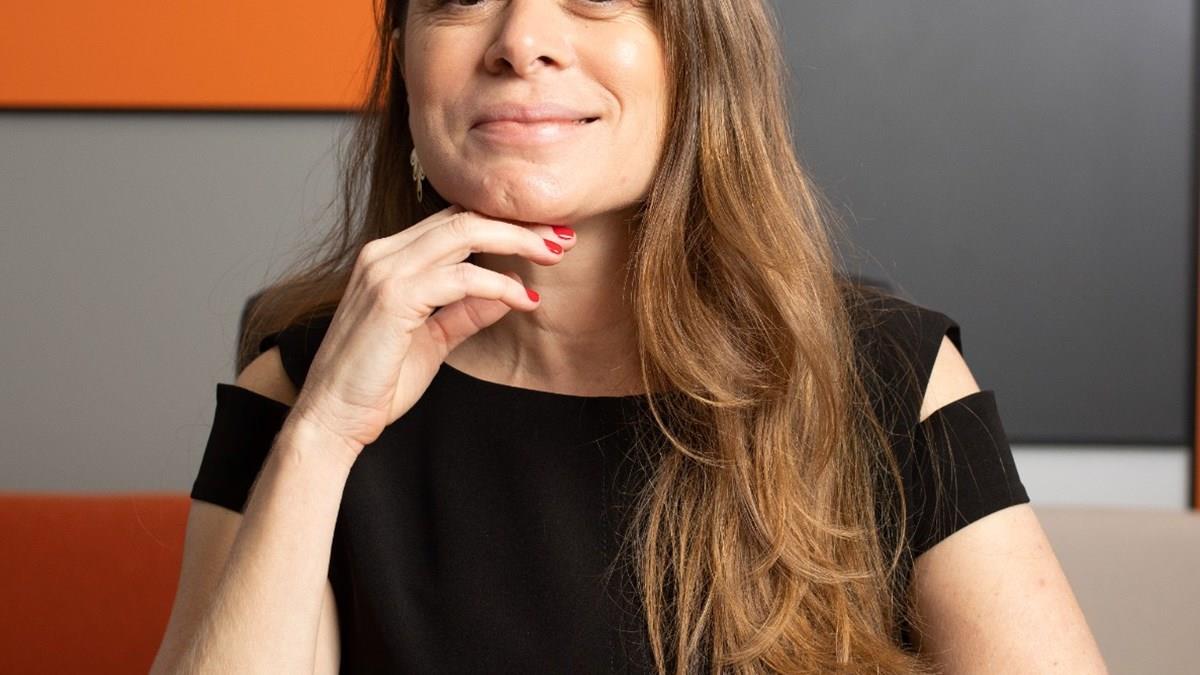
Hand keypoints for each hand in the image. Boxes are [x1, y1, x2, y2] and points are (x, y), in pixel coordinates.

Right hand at [287, 204, 577, 454]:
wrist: (332, 418)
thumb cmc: (377, 382)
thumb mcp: (433, 340)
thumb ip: (465, 312)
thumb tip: (509, 290)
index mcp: (390, 258)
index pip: (454, 220)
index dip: (503, 222)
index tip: (547, 236)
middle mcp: (384, 254)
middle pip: (464, 217)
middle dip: (519, 223)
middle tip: (563, 238)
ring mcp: (384, 272)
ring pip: (463, 233)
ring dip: (517, 242)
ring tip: (554, 256)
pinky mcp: (392, 298)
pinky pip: (458, 277)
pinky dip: (497, 284)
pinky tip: (524, 300)